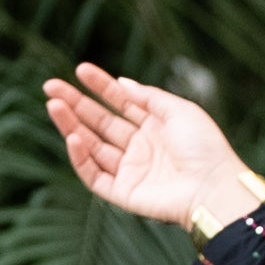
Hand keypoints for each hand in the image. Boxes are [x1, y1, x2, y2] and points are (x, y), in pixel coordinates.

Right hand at [43, 62, 264, 232]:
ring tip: (53, 105)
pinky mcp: (123, 194)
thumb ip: (149, 97)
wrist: (213, 186)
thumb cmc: (205, 148)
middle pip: (100, 122)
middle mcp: (140, 148)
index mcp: (155, 127)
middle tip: (51, 86)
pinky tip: (73, 137)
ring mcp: (130, 171)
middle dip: (75, 104)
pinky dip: (81, 158)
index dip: (100, 86)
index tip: (80, 70)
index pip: (120, 102)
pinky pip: (94, 175)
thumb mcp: (179, 110)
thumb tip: (122, 83)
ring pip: (92, 146)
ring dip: (71, 126)